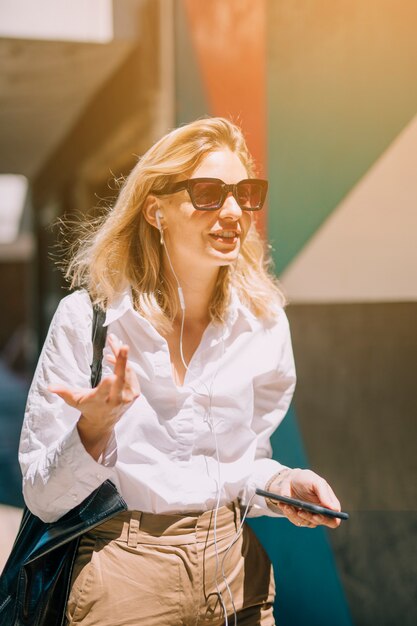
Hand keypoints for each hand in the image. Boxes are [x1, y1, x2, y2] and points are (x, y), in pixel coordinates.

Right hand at [49, 334, 139, 458]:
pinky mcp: (135, 392)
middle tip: (123, 346)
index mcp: (99, 401)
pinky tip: (114, 356)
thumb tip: (49, 387)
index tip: (110, 376)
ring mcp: (128, 397)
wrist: (103, 421)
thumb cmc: (87, 407)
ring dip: (121, 356)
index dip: (106, 386)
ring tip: (113, 342)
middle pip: (121, 379)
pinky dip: (124, 363)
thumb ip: (63, 392)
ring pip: (127, 372)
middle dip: (122, 362)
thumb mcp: (74, 400)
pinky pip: (131, 374)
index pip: (103, 394)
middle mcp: (116, 400)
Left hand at [266, 468, 341, 528]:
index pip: (334, 520)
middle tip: (300, 511)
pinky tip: (283, 504)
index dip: (327, 520)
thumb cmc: (307, 479)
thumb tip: (334, 509)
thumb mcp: (317, 482)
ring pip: (305, 522)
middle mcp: (321, 513)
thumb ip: (325, 494)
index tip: (317, 515)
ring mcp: (310, 516)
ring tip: (288, 505)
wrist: (291, 478)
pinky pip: (295, 519)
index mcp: (329, 505)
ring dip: (295, 514)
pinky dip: (288, 512)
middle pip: (318, 523)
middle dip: (308, 517)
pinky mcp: (298, 517)